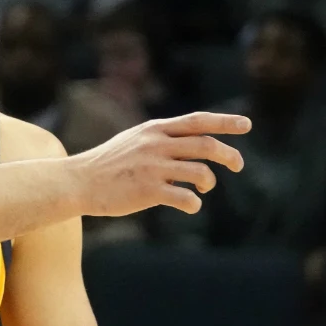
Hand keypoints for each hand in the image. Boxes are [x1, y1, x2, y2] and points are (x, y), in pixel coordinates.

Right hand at [69, 112, 249, 216]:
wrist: (78, 181)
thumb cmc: (108, 163)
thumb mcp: (134, 140)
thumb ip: (162, 138)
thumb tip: (194, 140)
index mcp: (154, 130)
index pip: (197, 121)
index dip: (224, 122)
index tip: (247, 125)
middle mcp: (155, 145)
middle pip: (206, 145)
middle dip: (229, 155)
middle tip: (238, 165)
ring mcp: (152, 168)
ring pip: (201, 173)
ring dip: (209, 182)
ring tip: (202, 188)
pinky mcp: (148, 191)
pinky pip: (186, 198)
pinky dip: (194, 203)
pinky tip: (188, 204)